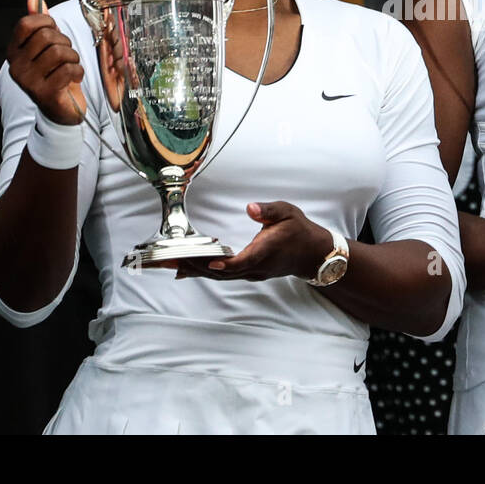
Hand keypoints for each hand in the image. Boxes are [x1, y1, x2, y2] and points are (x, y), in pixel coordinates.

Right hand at [6, 0, 86, 125]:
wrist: (60, 109)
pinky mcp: (44, 92)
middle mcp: (16, 65)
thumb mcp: (46, 46)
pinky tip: (72, 79)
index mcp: (13, 51)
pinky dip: (77, 72)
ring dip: (73, 58)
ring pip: (59, 52)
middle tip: (65, 55)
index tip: (54, 32)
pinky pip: (68, 70)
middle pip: (46, 36)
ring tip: (70, 66)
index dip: (47, 23)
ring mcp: (28, 80)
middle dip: (64, 42)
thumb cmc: (54, 74)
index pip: (27, 23)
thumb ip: (38, 21)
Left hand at [173, 201, 332, 281]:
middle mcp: (256, 267)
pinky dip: (205, 271)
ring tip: (172, 264)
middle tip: (171, 260)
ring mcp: (252, 273)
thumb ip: (268, 210)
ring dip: (196, 270)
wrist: (313, 254)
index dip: (226, 263)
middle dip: (196, 266)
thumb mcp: (288, 212)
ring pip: (220, 275)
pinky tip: (189, 268)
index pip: (243, 260)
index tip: (209, 261)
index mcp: (266, 251)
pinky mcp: (249, 273)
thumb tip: (250, 208)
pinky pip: (223, 275)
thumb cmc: (299, 231)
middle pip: (223, 271)